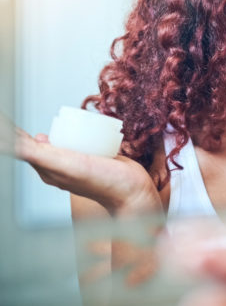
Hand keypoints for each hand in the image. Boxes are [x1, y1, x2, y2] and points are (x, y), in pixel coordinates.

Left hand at [14, 128, 160, 215]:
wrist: (133, 192)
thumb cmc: (102, 182)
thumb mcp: (66, 166)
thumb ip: (39, 155)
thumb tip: (11, 142)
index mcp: (46, 167)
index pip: (22, 145)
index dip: (12, 132)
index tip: (5, 117)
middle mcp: (58, 165)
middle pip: (39, 141)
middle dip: (28, 128)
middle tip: (21, 113)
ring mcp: (76, 161)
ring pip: (60, 139)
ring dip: (54, 127)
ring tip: (56, 115)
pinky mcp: (93, 156)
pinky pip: (81, 140)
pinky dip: (77, 130)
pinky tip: (85, 123)